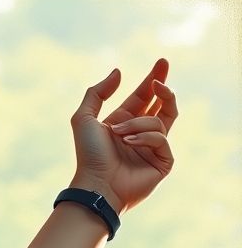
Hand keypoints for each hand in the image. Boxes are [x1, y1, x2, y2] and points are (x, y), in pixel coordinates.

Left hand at [69, 58, 176, 214]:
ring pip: (160, 120)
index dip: (153, 79)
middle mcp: (140, 134)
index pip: (144, 97)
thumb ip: (97, 93)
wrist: (95, 185)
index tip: (162, 62)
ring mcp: (153, 149)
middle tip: (159, 79)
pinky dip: (146, 137)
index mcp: (123, 123)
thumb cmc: (88, 156)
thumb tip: (118, 71)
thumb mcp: (84, 119)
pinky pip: (162, 139)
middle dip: (164, 89)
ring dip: (138, 122)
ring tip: (119, 134)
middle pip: (162, 104)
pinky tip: (130, 143)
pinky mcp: (163, 162)